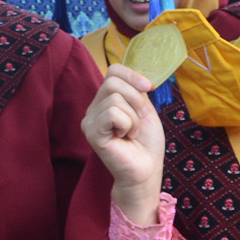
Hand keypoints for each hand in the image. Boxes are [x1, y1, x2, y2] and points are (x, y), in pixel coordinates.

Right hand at [83, 64, 165, 223]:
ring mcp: (90, 120)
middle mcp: (94, 108)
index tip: (149, 88)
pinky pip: (112, 113)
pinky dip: (127, 124)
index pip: (113, 71)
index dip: (133, 76)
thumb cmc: (146, 143)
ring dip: (133, 117)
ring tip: (131, 133)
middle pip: (113, 81)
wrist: (146, 169)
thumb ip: (136, 91)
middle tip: (139, 119)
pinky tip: (124, 137)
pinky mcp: (92, 132)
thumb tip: (138, 76)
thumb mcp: (144, 109)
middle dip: (136, 99)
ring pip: (114, 98)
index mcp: (106, 100)